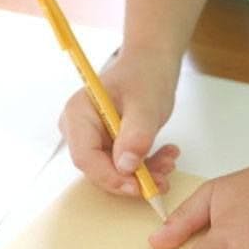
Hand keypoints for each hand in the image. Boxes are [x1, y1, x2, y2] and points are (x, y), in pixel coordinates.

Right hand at [59, 49, 179, 197]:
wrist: (152, 63)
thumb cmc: (145, 74)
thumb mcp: (146, 104)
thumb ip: (136, 134)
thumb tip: (126, 166)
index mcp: (78, 113)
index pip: (85, 157)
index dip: (110, 177)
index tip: (138, 186)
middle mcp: (79, 128)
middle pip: (99, 168)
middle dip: (132, 178)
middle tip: (163, 179)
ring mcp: (92, 137)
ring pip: (114, 170)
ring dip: (144, 173)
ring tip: (170, 160)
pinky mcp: (107, 143)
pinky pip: (124, 164)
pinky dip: (146, 165)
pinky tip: (167, 154)